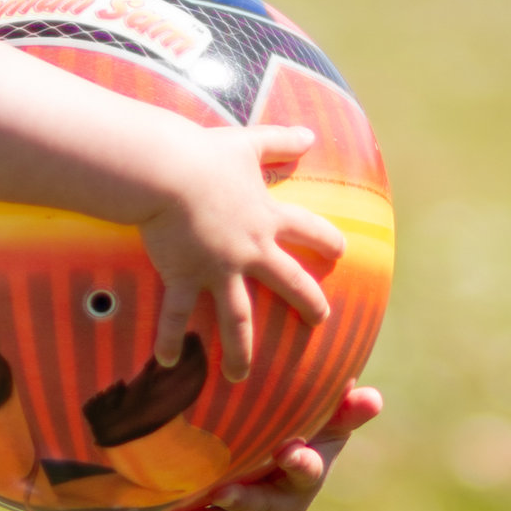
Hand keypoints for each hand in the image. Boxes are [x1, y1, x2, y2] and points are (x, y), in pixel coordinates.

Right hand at [138, 125, 343, 379]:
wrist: (169, 172)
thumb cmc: (206, 154)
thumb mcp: (249, 144)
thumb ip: (280, 140)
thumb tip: (309, 132)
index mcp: (266, 217)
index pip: (307, 230)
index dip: (326, 239)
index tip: (341, 250)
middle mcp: (250, 250)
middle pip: (288, 281)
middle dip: (308, 303)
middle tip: (320, 321)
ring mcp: (218, 269)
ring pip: (237, 318)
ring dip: (240, 349)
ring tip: (241, 377)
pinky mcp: (185, 275)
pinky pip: (177, 314)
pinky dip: (170, 338)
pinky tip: (169, 363)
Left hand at [142, 385, 381, 510]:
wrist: (283, 458)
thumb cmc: (308, 429)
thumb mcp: (328, 418)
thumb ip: (346, 410)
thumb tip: (371, 395)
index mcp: (308, 473)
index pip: (309, 470)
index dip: (301, 463)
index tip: (289, 451)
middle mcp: (283, 503)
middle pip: (265, 508)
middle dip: (245, 503)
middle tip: (224, 493)